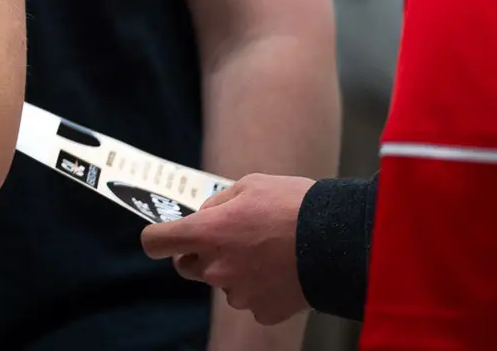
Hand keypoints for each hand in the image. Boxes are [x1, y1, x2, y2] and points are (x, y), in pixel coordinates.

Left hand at [142, 174, 313, 325]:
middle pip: (186, 267)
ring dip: (234, 271)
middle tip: (227, 240)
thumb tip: (204, 216)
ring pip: (223, 284)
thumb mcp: (248, 185)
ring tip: (267, 253)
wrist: (341, 241)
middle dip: (197, 254)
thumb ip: (217, 204)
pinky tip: (282, 272)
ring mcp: (239, 293)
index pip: (155, 242)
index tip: (167, 235)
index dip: (159, 237)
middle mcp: (216, 268)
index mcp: (206, 233)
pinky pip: (252, 300)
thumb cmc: (293, 205)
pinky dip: (262, 289)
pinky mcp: (264, 311)